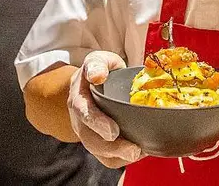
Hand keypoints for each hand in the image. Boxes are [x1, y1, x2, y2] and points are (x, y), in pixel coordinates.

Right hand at [67, 51, 142, 167]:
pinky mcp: (97, 141)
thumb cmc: (100, 71)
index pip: (84, 113)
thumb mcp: (98, 60)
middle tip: (134, 150)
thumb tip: (98, 76)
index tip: (114, 132)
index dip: (98, 123)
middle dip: (113, 147)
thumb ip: (98, 64)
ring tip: (139, 153)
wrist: (93, 83)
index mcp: (79, 98)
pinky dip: (121, 158)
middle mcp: (80, 119)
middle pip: (91, 139)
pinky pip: (106, 157)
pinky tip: (139, 152)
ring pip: (98, 151)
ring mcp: (87, 132)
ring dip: (118, 156)